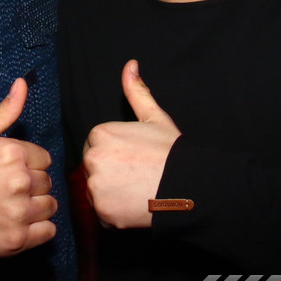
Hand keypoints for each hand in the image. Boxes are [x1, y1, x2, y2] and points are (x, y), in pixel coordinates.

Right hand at [0, 78, 56, 260]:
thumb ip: (3, 112)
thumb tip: (23, 83)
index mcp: (11, 153)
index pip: (44, 158)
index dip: (27, 164)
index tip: (6, 171)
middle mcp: (19, 181)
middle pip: (47, 181)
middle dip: (31, 184)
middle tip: (4, 190)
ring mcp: (19, 212)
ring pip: (50, 205)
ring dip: (36, 206)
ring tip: (10, 207)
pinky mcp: (18, 240)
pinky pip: (49, 230)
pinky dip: (37, 229)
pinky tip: (16, 224)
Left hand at [83, 60, 180, 228]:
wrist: (187, 186)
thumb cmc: (171, 153)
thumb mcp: (154, 117)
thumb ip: (137, 91)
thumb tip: (130, 65)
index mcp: (100, 134)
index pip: (96, 146)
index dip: (115, 153)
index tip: (132, 158)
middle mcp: (93, 159)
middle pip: (93, 168)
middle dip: (109, 172)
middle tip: (135, 175)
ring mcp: (96, 188)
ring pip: (96, 191)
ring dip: (111, 194)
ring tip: (136, 190)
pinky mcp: (103, 213)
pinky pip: (103, 214)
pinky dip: (116, 213)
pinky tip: (135, 205)